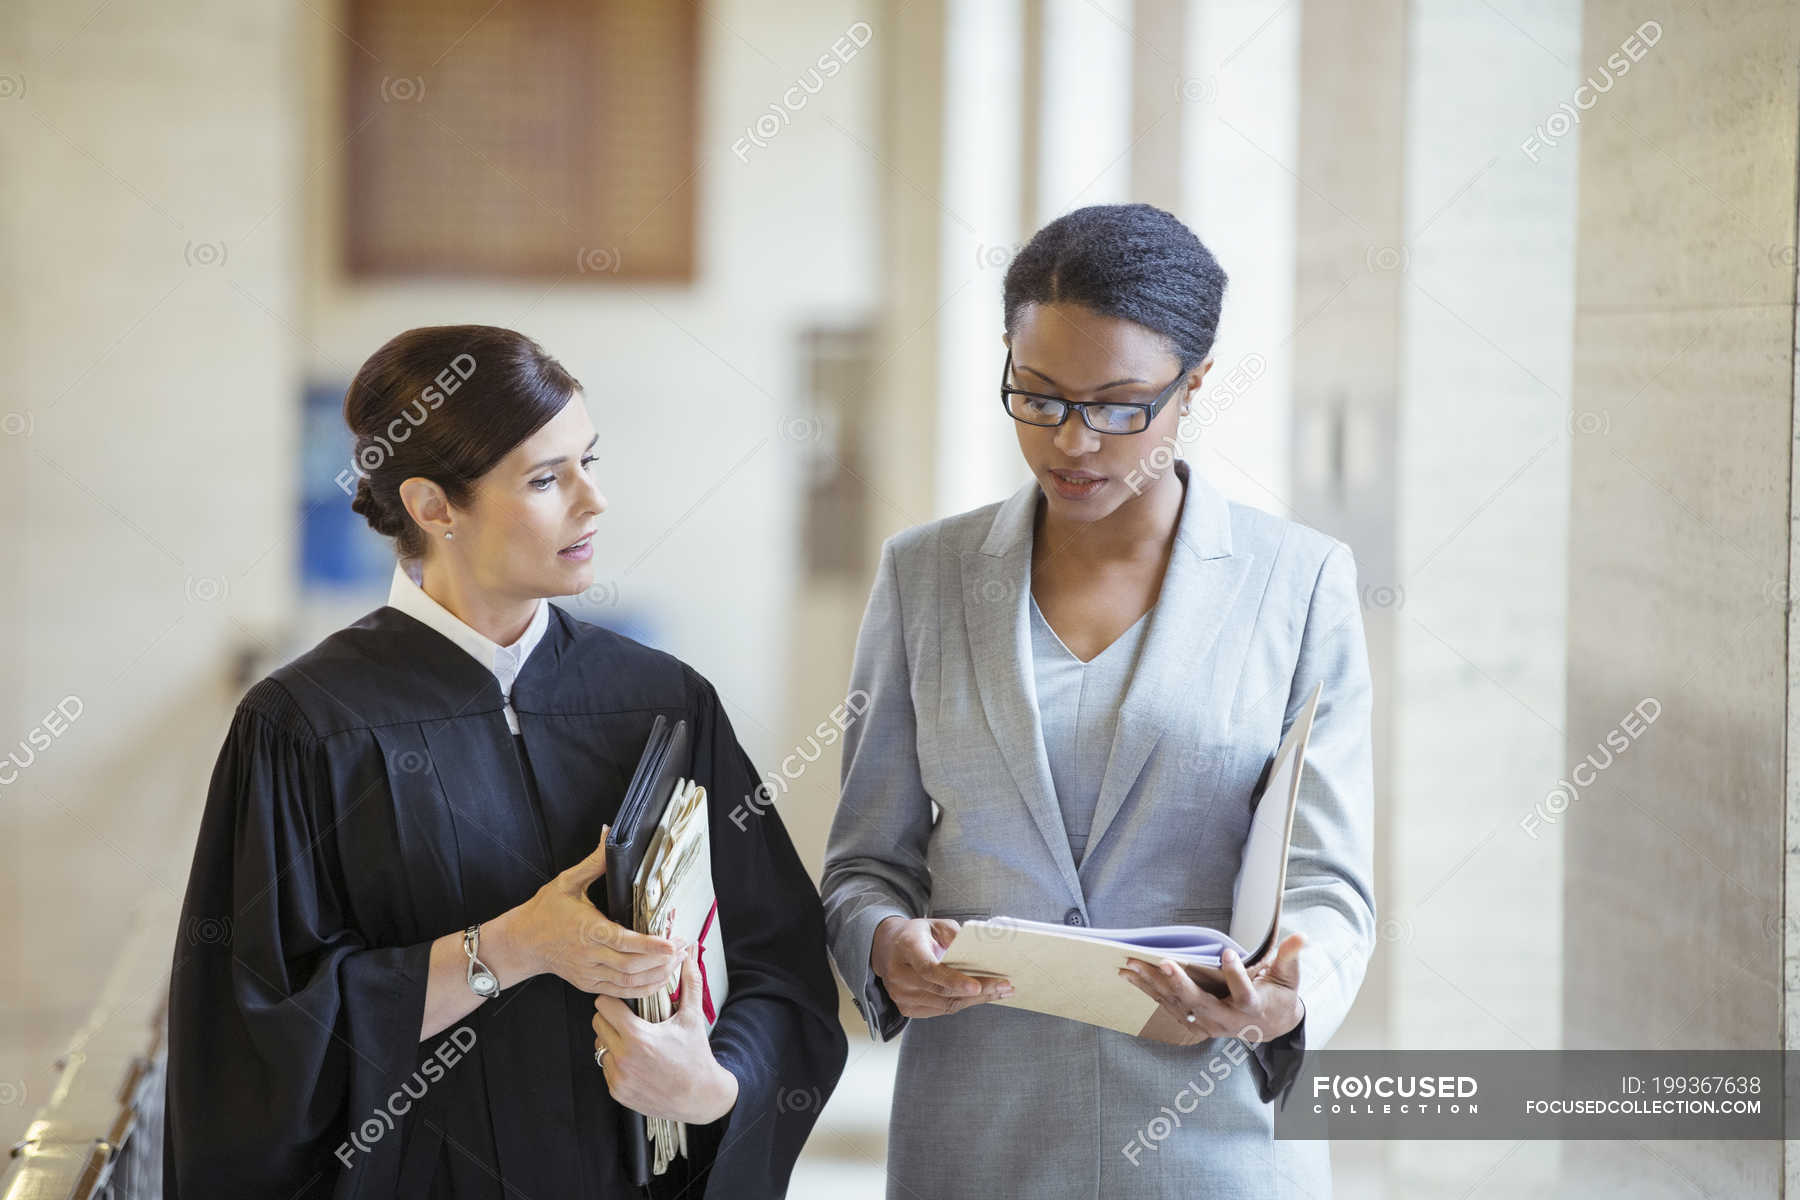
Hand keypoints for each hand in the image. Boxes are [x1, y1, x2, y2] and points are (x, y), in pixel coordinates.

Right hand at [503, 824, 682, 997]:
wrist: (522, 942)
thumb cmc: (545, 910)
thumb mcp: (567, 882)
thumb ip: (594, 861)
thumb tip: (609, 832)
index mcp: (588, 930)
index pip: (624, 942)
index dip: (650, 945)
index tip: (672, 943)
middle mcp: (590, 955)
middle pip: (631, 966)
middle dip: (662, 960)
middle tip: (684, 948)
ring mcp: (589, 974)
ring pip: (628, 983)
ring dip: (656, 976)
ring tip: (677, 963)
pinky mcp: (589, 984)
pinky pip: (620, 992)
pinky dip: (642, 989)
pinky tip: (659, 979)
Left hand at [593, 945, 738, 1123]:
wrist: (700, 1097)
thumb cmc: (696, 1056)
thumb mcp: (692, 1018)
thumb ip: (689, 982)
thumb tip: (691, 955)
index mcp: (638, 1037)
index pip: (604, 1006)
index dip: (614, 1000)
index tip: (623, 1001)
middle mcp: (623, 1059)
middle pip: (597, 1024)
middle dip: (610, 1018)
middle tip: (628, 1018)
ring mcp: (618, 1078)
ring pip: (599, 1045)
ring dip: (611, 1040)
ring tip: (633, 1040)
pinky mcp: (618, 1092)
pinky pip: (605, 1067)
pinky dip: (615, 1061)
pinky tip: (635, 1059)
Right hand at [870, 916, 1011, 1017]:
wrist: (886, 948)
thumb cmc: (916, 934)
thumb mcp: (935, 924)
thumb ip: (955, 935)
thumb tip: (979, 952)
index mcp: (906, 948)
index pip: (929, 969)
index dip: (953, 979)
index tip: (977, 985)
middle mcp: (899, 974)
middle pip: (942, 990)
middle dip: (977, 990)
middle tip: (1004, 985)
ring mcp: (900, 994)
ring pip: (944, 1004)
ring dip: (975, 1000)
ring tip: (1000, 992)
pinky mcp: (905, 1008)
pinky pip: (940, 1010)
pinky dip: (963, 1004)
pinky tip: (981, 997)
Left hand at [1119, 932, 1306, 1046]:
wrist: (1271, 1027)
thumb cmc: (1278, 995)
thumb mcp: (1289, 977)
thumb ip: (1290, 956)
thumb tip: (1302, 936)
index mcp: (1252, 1007)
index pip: (1244, 992)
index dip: (1236, 974)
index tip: (1227, 954)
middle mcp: (1227, 1019)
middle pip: (1201, 1004)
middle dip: (1180, 983)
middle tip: (1162, 961)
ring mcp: (1208, 1024)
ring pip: (1178, 1005)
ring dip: (1153, 985)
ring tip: (1131, 965)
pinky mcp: (1194, 1023)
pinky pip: (1168, 1006)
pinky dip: (1148, 991)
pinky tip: (1130, 975)